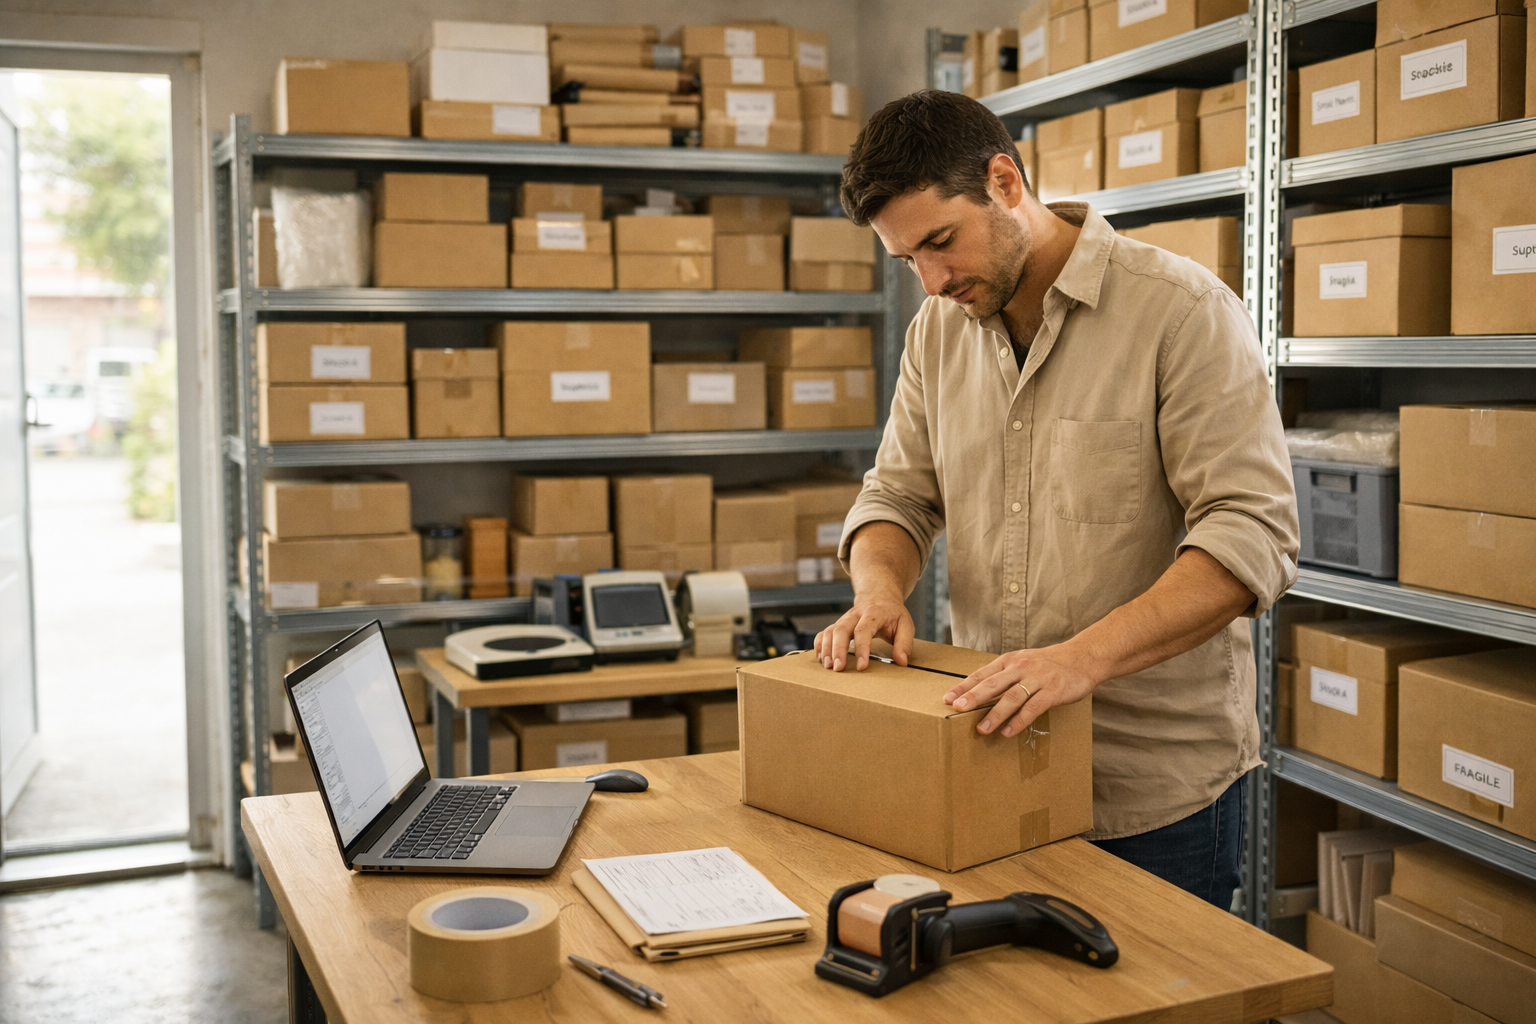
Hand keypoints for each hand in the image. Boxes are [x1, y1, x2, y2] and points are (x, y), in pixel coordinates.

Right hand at [812, 594, 914, 671]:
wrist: (880, 598)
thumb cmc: (892, 614)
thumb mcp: (905, 625)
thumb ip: (904, 643)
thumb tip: (901, 661)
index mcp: (873, 613)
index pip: (864, 630)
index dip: (861, 649)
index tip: (861, 666)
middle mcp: (855, 615)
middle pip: (841, 630)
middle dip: (838, 650)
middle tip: (838, 668)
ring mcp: (844, 619)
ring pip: (829, 631)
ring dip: (826, 650)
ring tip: (829, 667)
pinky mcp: (837, 625)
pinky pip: (823, 633)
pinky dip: (819, 646)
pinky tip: (822, 659)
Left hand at [943, 644, 1097, 736]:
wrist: (1082, 658)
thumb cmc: (1048, 664)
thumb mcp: (1023, 662)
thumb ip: (1005, 676)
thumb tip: (980, 694)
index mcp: (1010, 660)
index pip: (982, 673)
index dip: (964, 686)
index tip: (948, 698)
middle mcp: (1021, 667)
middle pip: (993, 683)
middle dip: (973, 697)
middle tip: (957, 709)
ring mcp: (1038, 679)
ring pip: (1012, 697)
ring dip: (995, 714)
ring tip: (982, 729)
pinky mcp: (1053, 691)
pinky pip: (1033, 707)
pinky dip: (1019, 721)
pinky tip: (1008, 732)